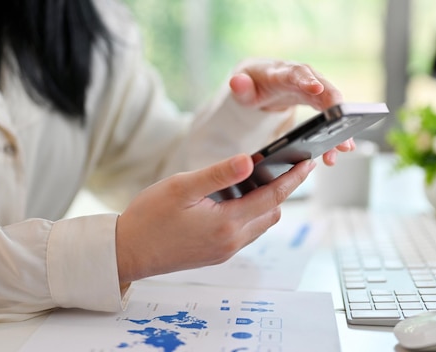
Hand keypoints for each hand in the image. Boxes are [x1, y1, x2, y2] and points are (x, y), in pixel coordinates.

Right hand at [115, 154, 315, 283]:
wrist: (126, 253)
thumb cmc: (148, 218)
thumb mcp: (181, 187)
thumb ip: (218, 174)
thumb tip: (250, 161)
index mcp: (226, 224)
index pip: (272, 197)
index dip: (292, 178)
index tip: (308, 162)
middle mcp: (231, 242)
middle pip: (271, 213)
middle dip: (282, 190)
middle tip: (284, 165)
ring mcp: (224, 251)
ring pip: (259, 224)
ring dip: (265, 204)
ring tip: (257, 180)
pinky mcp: (216, 255)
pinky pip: (244, 233)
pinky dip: (249, 215)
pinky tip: (233, 201)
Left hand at [228, 58, 354, 164]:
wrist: (263, 80)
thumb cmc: (254, 83)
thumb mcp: (243, 86)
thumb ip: (240, 87)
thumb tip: (236, 82)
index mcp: (284, 72)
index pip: (296, 74)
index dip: (307, 81)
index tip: (317, 89)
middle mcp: (304, 78)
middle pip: (324, 89)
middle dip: (334, 107)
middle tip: (341, 123)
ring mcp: (315, 89)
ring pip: (332, 105)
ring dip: (340, 125)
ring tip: (344, 147)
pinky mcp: (319, 101)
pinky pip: (331, 115)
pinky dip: (338, 131)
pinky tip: (343, 148)